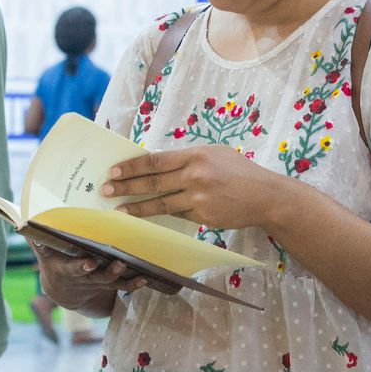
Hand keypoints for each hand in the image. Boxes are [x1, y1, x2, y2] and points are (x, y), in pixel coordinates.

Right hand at [34, 240, 146, 311]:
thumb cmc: (52, 261)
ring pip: (111, 282)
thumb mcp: (42, 253)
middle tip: (119, 264)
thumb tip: (22, 220)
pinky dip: (133, 283)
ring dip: (123, 276)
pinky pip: (121, 286)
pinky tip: (145, 277)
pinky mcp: (108, 284)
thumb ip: (37, 239)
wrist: (62, 290)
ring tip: (137, 269)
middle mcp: (83, 277)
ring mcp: (96, 282)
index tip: (89, 263)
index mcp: (65, 269)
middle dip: (108, 272)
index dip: (80, 266)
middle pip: (97, 277)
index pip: (72, 268)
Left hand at [102, 145, 294, 230]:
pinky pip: (177, 215)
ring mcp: (198, 197)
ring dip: (137, 207)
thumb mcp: (213, 154)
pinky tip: (147, 217)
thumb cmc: (239, 171)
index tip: (113, 171)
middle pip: (152, 182)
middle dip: (126, 187)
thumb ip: (186, 159)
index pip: (155, 161)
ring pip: (160, 203)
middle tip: (105, 190)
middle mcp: (194, 175)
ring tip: (118, 210)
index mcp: (195, 155)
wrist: (265, 195)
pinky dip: (161, 216)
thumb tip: (155, 164)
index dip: (132, 167)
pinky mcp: (202, 215)